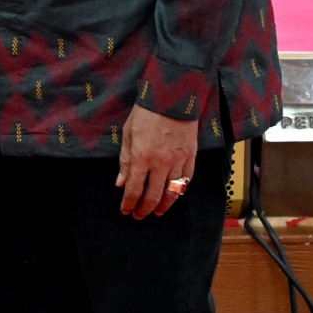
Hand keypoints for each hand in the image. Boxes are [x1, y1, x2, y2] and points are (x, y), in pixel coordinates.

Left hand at [116, 104, 200, 218]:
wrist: (171, 97)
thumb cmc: (145, 113)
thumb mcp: (128, 134)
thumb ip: (125, 161)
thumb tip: (121, 183)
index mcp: (142, 157)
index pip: (134, 190)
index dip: (129, 204)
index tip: (126, 211)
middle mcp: (161, 163)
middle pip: (153, 196)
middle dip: (145, 209)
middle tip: (139, 215)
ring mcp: (178, 161)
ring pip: (172, 192)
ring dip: (164, 205)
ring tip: (157, 212)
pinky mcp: (191, 156)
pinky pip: (187, 179)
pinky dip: (180, 191)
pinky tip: (174, 195)